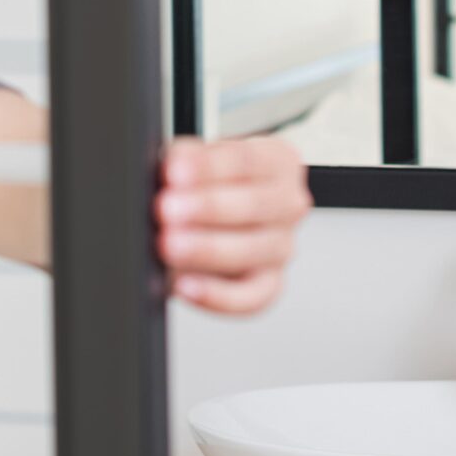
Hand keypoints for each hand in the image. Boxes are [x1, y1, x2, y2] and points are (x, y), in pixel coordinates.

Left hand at [156, 135, 311, 313]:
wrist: (202, 218)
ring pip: (253, 251)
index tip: (175, 172)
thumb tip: (170, 169)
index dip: (210, 167)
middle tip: (168, 209)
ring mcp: (282, 247)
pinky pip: (250, 297)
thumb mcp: (192, 159)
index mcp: (278, 161)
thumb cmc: (202, 183)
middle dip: (207, 208)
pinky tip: (186, 285)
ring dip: (207, 248)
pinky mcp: (269, 285)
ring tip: (170, 244)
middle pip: (255, 205)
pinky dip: (217, 295)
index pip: (249, 160)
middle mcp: (288, 204)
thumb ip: (183, 159)